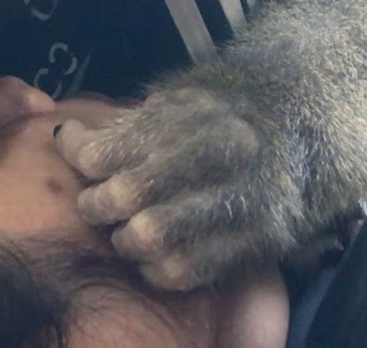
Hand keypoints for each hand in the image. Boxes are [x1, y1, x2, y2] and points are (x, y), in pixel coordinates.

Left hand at [54, 87, 299, 291]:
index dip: (78, 155)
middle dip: (97, 204)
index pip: (109, 149)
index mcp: (194, 114)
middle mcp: (221, 155)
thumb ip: (126, 123)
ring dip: (125, 239)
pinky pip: (183, 270)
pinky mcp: (257, 240)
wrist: (300, 125)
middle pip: (125, 195)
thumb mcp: (176, 97)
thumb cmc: (218, 112)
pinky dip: (156, 267)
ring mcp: (243, 200)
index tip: (73, 151)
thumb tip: (66, 139)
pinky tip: (157, 252)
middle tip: (97, 203)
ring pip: (150, 237)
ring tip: (128, 229)